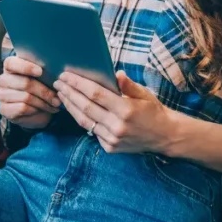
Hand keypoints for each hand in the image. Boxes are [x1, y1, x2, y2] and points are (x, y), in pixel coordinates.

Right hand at [0, 56, 61, 128]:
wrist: (34, 110)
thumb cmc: (38, 88)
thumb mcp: (41, 77)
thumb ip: (43, 70)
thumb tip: (56, 70)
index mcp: (10, 66)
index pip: (11, 63)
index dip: (26, 67)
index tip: (40, 72)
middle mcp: (3, 80)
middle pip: (25, 83)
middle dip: (44, 91)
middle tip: (57, 97)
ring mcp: (2, 95)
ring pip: (26, 97)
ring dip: (43, 102)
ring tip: (54, 104)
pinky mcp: (4, 109)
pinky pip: (23, 108)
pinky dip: (36, 109)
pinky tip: (43, 110)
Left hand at [53, 71, 181, 154]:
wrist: (164, 136)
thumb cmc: (153, 111)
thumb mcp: (144, 94)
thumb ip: (128, 85)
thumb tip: (116, 73)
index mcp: (126, 110)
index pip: (95, 94)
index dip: (78, 84)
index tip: (66, 75)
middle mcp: (117, 126)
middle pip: (85, 107)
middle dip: (69, 93)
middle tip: (58, 82)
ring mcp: (112, 139)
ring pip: (84, 121)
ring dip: (70, 106)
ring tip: (61, 94)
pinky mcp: (110, 147)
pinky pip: (91, 131)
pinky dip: (81, 119)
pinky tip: (73, 109)